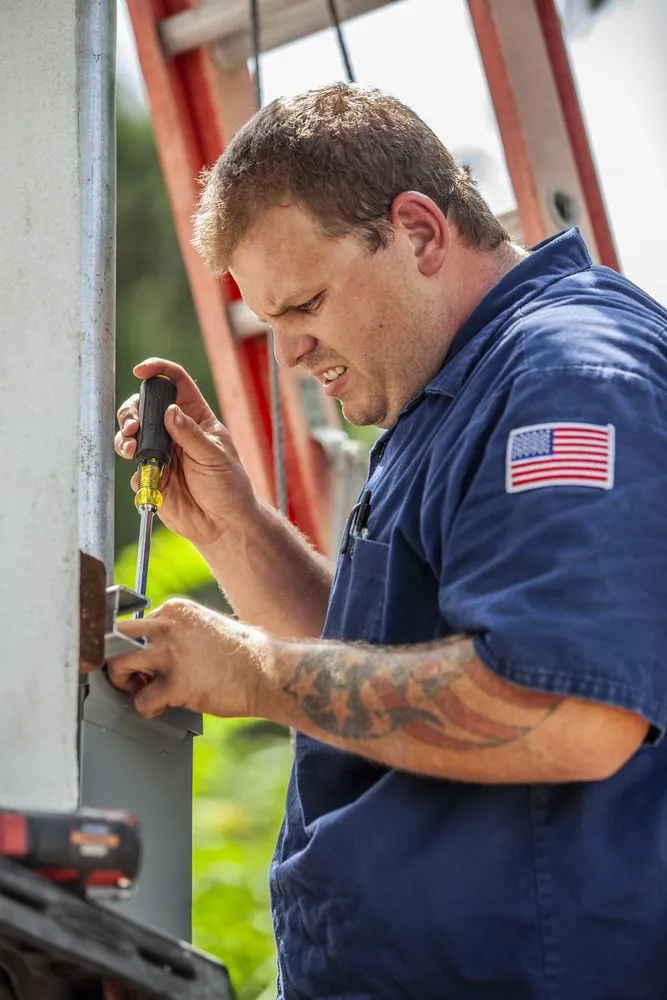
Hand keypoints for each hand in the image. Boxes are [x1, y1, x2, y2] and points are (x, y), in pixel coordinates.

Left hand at [108, 598, 272, 718]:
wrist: (268, 672)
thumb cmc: (244, 654)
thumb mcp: (207, 627)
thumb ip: (179, 632)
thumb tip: (155, 651)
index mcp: (177, 609)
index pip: (135, 624)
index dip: (138, 646)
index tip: (148, 662)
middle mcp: (168, 626)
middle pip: (116, 637)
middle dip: (118, 658)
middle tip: (134, 676)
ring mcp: (170, 653)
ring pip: (118, 663)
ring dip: (122, 681)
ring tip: (140, 690)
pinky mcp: (175, 684)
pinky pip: (141, 700)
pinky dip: (147, 708)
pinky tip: (162, 707)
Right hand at [115, 358, 256, 547]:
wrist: (222, 524)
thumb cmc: (228, 486)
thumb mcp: (215, 457)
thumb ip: (191, 435)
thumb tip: (170, 412)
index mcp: (196, 418)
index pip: (176, 383)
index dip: (159, 370)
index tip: (141, 370)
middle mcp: (176, 431)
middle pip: (145, 407)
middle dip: (131, 411)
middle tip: (132, 426)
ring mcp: (162, 453)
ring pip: (133, 435)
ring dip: (124, 438)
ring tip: (129, 448)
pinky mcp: (153, 475)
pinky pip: (134, 468)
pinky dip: (134, 470)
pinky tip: (145, 478)